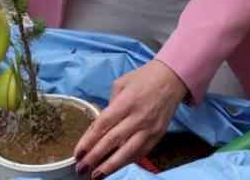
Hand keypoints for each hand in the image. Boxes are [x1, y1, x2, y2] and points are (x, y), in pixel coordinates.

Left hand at [74, 60, 187, 177]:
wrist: (172, 79)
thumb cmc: (143, 78)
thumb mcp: (121, 83)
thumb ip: (110, 104)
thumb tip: (101, 124)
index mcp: (126, 102)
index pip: (103, 125)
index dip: (88, 141)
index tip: (78, 153)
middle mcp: (137, 117)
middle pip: (112, 141)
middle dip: (95, 157)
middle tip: (81, 169)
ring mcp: (149, 129)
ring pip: (128, 152)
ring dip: (111, 166)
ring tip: (97, 176)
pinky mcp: (158, 135)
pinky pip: (141, 152)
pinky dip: (128, 162)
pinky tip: (117, 168)